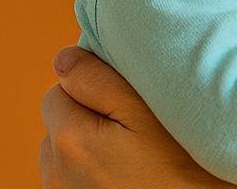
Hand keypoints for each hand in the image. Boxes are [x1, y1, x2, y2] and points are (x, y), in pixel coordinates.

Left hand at [39, 46, 235, 188]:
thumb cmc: (179, 164)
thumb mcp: (144, 110)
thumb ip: (97, 80)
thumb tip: (63, 60)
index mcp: (70, 140)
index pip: (58, 90)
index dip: (91, 88)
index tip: (123, 101)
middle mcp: (56, 172)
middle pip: (59, 122)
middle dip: (86, 117)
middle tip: (130, 127)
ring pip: (62, 153)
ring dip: (85, 146)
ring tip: (128, 154)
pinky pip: (70, 178)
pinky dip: (89, 172)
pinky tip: (122, 175)